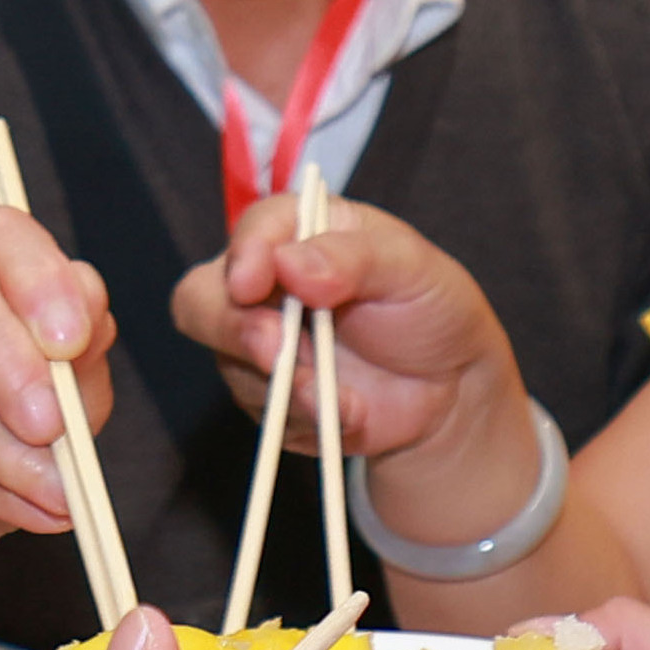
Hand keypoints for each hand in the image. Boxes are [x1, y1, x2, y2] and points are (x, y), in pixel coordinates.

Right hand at [165, 188, 519, 514]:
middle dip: (231, 328)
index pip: (253, 230)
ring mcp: (259, 342)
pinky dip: (303, 419)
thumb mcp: (410, 267)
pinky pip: (262, 414)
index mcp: (301, 231)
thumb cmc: (431, 307)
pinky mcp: (267, 396)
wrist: (448, 388)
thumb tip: (290, 264)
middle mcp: (267, 283)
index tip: (251, 283)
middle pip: (201, 297)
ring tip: (341, 399)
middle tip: (276, 351)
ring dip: (285, 386)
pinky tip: (349, 414)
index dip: (244, 254)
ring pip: (230, 364)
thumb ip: (353, 257)